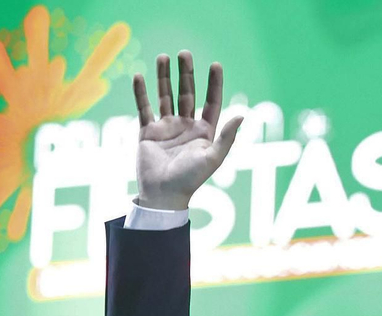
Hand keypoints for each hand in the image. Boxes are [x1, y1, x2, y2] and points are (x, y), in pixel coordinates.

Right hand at [133, 51, 243, 210]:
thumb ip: (226, 136)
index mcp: (204, 133)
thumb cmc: (191, 180)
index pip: (211, 102)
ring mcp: (166, 128)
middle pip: (187, 94)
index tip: (215, 65)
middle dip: (186, 74)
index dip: (214, 84)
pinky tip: (140, 77)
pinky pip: (144, 108)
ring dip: (163, 77)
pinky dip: (141, 93)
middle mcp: (186, 127)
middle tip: (184, 53)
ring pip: (165, 97)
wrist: (164, 195)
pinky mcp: (148, 132)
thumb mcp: (213, 158)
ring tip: (163, 57)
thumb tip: (242, 115)